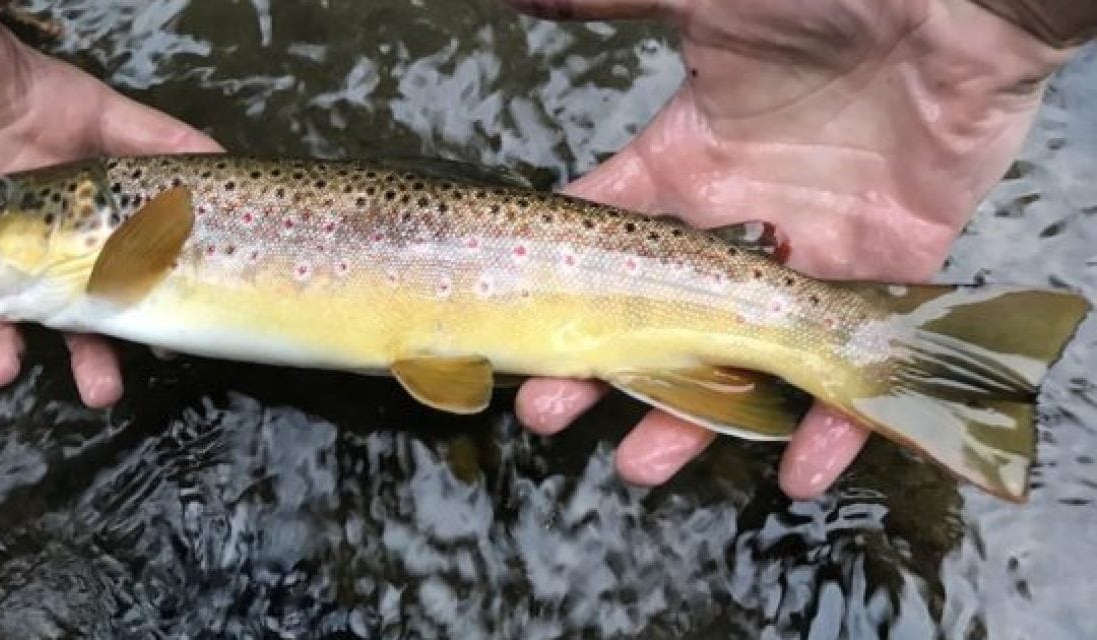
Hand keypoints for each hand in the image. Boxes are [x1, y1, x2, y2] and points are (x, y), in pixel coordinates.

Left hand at [0, 0, 221, 405]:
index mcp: (60, 109)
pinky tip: (3, 365)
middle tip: (177, 332)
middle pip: (121, 237)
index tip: (236, 218)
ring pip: (61, 290)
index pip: (149, 144)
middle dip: (155, 286)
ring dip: (86, 343)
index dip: (196, 179)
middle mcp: (42, 173)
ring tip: (102, 389)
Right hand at [503, 0, 1074, 497]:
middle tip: (550, 413)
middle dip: (600, 370)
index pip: (605, 237)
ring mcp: (809, 259)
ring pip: (741, 360)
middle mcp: (738, 223)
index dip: (557, 284)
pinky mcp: (883, 282)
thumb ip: (614, 4)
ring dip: (694, 422)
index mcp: (686, 164)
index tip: (513, 330)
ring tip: (643, 465)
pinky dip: (833, 427)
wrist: (954, 9)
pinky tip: (796, 473)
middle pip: (656, 316)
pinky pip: (853, 370)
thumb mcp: (705, 3)